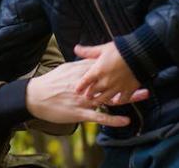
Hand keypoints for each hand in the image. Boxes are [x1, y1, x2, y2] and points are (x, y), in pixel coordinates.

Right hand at [26, 60, 148, 126]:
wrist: (34, 97)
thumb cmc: (49, 83)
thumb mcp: (63, 69)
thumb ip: (78, 64)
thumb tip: (89, 58)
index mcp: (79, 73)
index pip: (101, 66)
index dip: (117, 63)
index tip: (132, 59)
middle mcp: (83, 85)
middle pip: (110, 81)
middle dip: (128, 78)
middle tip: (145, 74)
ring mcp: (82, 100)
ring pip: (108, 98)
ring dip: (127, 97)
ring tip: (143, 94)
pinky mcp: (79, 113)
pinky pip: (99, 116)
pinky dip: (113, 119)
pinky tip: (126, 121)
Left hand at [74, 42, 140, 104]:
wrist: (140, 54)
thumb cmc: (120, 49)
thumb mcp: (102, 49)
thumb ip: (88, 51)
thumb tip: (76, 49)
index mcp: (97, 71)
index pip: (84, 82)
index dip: (80, 87)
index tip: (77, 90)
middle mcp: (106, 81)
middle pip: (93, 92)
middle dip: (89, 94)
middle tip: (87, 97)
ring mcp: (117, 87)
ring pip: (105, 98)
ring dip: (100, 100)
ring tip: (97, 102)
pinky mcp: (128, 89)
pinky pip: (122, 99)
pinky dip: (119, 101)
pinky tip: (117, 101)